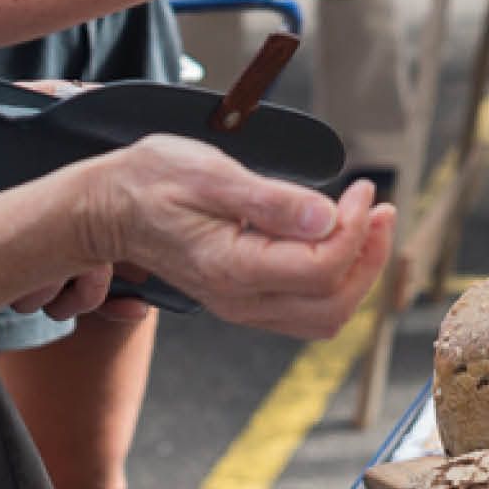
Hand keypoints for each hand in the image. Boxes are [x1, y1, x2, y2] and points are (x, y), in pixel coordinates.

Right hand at [78, 137, 394, 339]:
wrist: (108, 206)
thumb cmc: (151, 180)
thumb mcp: (210, 173)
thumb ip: (271, 200)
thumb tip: (328, 217)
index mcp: (233, 269)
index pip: (321, 269)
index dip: (355, 230)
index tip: (362, 189)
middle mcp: (240, 300)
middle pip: (333, 305)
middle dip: (368, 257)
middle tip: (380, 208)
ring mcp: (241, 305)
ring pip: (324, 315)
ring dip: (357, 271)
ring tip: (370, 222)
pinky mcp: (243, 298)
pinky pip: (304, 308)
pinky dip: (334, 278)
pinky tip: (338, 238)